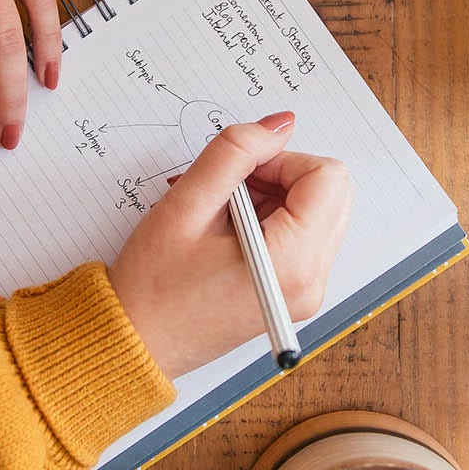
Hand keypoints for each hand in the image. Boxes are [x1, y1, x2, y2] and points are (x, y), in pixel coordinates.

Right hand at [108, 114, 353, 380]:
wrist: (135, 345)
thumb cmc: (153, 285)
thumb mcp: (187, 204)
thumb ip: (235, 152)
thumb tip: (279, 124)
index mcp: (293, 262)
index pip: (327, 177)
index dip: (283, 160)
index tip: (239, 174)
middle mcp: (312, 282)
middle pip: (333, 193)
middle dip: (285, 177)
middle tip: (232, 189)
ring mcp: (306, 292)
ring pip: (320, 212)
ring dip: (277, 197)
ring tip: (223, 213)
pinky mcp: (294, 295)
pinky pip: (305, 238)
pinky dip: (274, 220)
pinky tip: (229, 231)